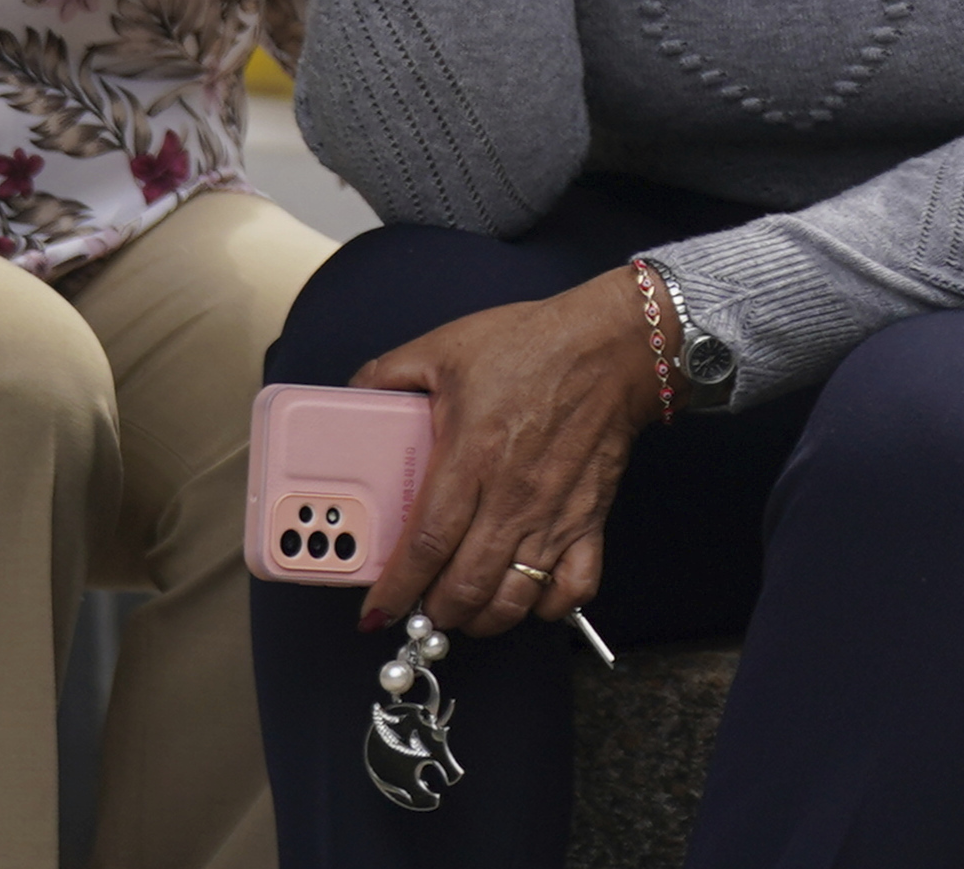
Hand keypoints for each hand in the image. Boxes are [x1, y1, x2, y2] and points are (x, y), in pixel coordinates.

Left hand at [351, 267, 670, 639]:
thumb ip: (389, 373)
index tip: (376, 611)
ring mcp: (553, 515)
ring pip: (512, 599)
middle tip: (417, 610)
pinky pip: (572, 589)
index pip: (426, 543)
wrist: (612, 347)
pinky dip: (546, 608)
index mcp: (471, 455)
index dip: (396, 588)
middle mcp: (512, 497)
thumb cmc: (534, 345)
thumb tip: (351, 394)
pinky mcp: (589, 520)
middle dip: (433, 614)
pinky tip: (524, 598)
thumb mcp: (446, 347)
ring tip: (460, 611)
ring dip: (480, 620)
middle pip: (465, 586)